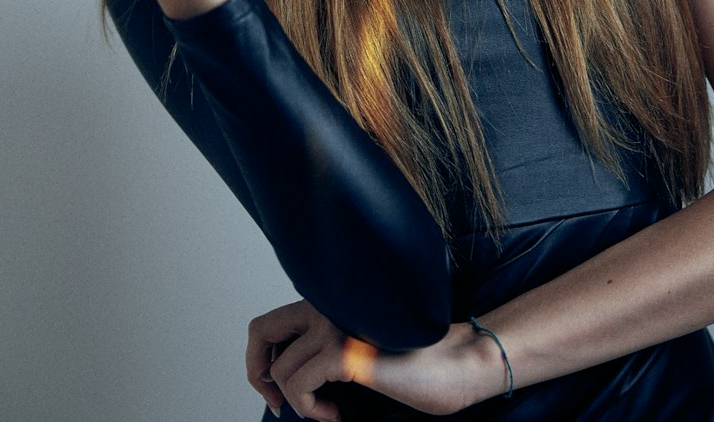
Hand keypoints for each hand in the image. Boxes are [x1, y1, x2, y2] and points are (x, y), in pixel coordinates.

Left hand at [246, 300, 503, 419]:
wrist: (456, 364)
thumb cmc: (413, 365)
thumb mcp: (357, 354)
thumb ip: (325, 351)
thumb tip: (280, 377)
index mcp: (329, 302)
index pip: (271, 323)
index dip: (262, 359)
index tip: (277, 389)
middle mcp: (327, 305)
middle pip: (260, 330)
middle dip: (257, 372)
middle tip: (277, 401)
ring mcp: (334, 325)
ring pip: (281, 369)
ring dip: (298, 403)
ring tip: (329, 412)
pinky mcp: (344, 351)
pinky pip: (299, 385)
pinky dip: (311, 410)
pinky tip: (337, 416)